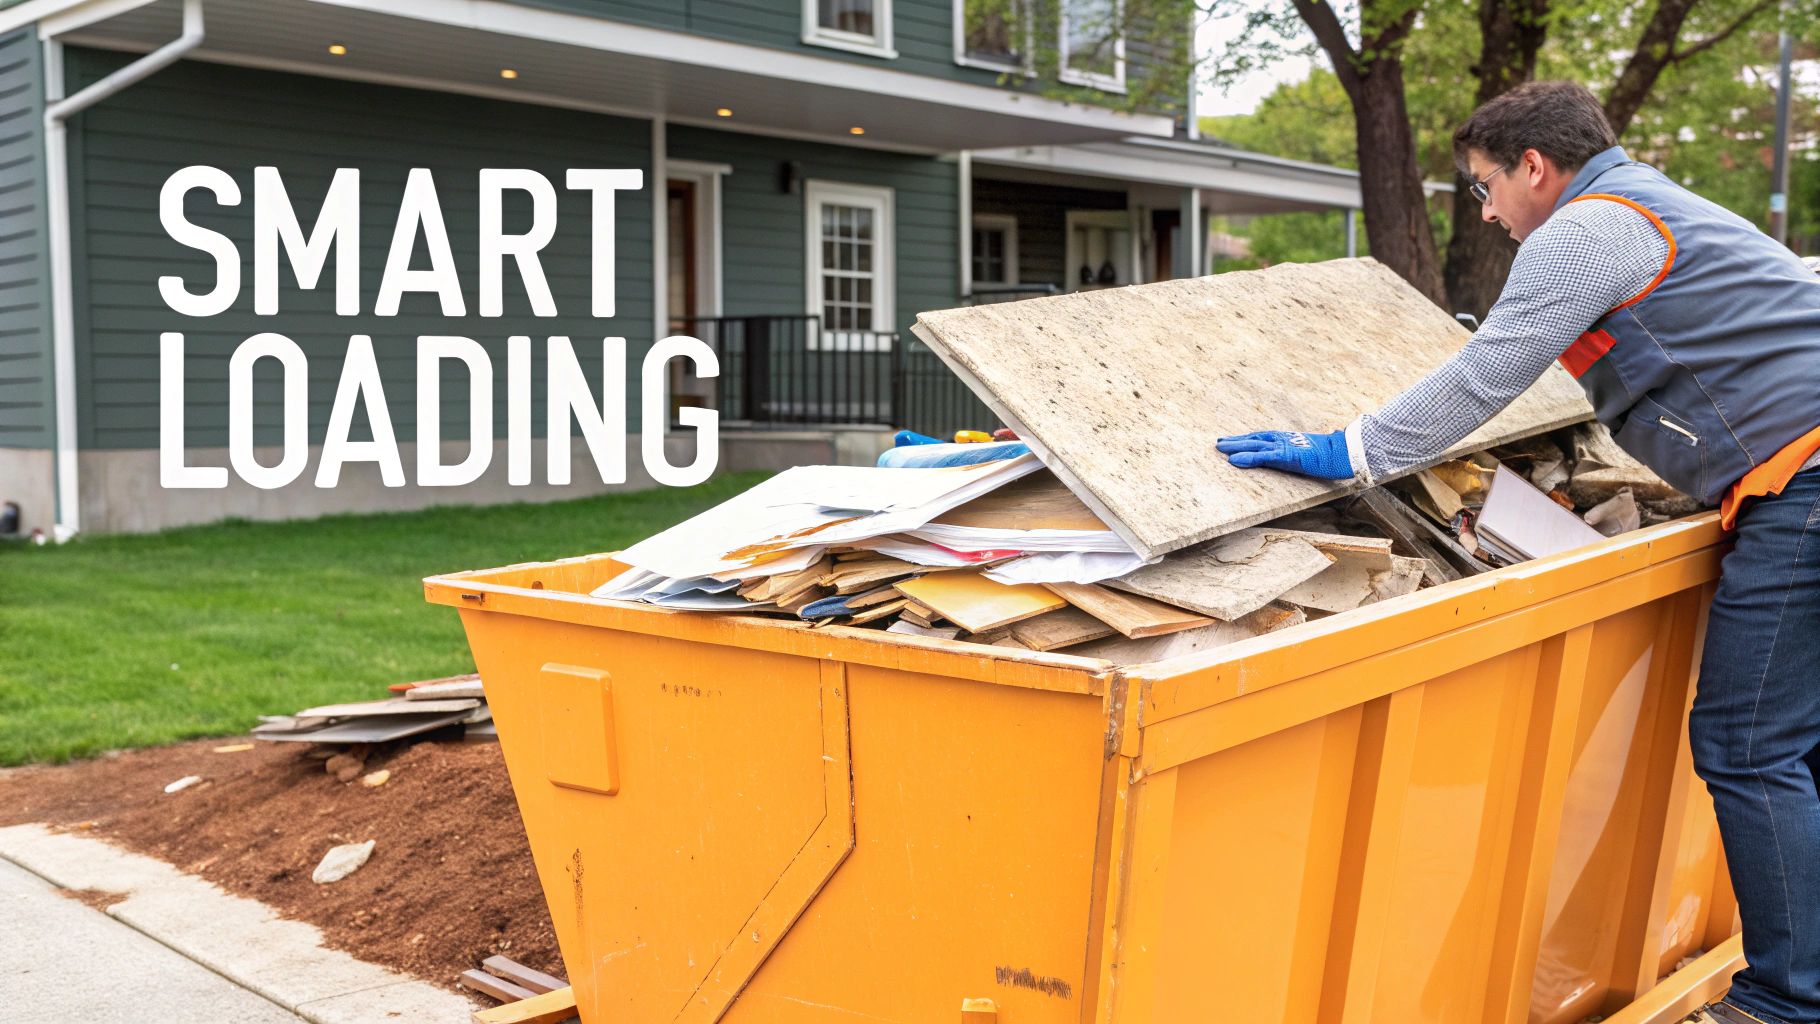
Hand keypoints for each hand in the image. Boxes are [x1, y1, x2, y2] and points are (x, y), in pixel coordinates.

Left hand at [1216, 429, 1353, 479]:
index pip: (1262, 437)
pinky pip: (1262, 457)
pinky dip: (1247, 458)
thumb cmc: (1329, 454)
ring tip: (1219, 448)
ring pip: (1254, 445)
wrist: (1342, 452)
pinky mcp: (1286, 455)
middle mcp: (1282, 440)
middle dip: (1236, 441)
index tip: (1232, 440)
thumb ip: (1301, 454)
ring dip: (1235, 446)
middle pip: (1254, 439)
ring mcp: (1283, 446)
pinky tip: (1233, 460)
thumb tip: (1302, 457)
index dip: (1246, 439)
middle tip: (1219, 442)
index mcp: (1287, 439)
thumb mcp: (1310, 454)